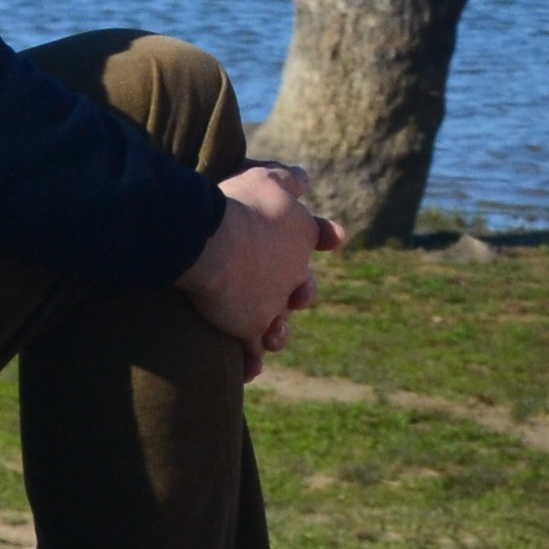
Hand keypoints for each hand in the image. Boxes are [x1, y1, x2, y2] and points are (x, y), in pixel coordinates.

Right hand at [180, 165, 342, 360]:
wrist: (212, 242)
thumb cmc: (240, 205)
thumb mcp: (269, 180)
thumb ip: (289, 180)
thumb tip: (306, 176)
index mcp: (300, 236)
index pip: (317, 235)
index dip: (325, 235)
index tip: (336, 236)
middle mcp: (293, 274)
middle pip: (301, 287)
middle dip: (297, 292)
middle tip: (292, 293)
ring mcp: (272, 305)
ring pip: (280, 325)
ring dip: (276, 331)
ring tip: (270, 334)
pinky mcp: (249, 329)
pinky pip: (252, 352)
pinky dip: (251, 362)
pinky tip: (249, 372)